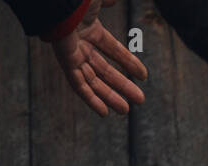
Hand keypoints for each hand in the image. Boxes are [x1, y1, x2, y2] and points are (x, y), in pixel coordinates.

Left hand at [50, 0, 146, 115]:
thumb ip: (108, 0)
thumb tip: (114, 0)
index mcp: (89, 27)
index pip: (112, 49)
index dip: (128, 62)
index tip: (143, 76)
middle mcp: (80, 42)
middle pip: (104, 69)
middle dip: (122, 85)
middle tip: (139, 100)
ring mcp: (72, 53)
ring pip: (93, 80)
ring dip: (109, 96)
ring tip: (126, 111)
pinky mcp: (64, 60)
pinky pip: (77, 83)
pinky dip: (90, 98)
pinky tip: (103, 112)